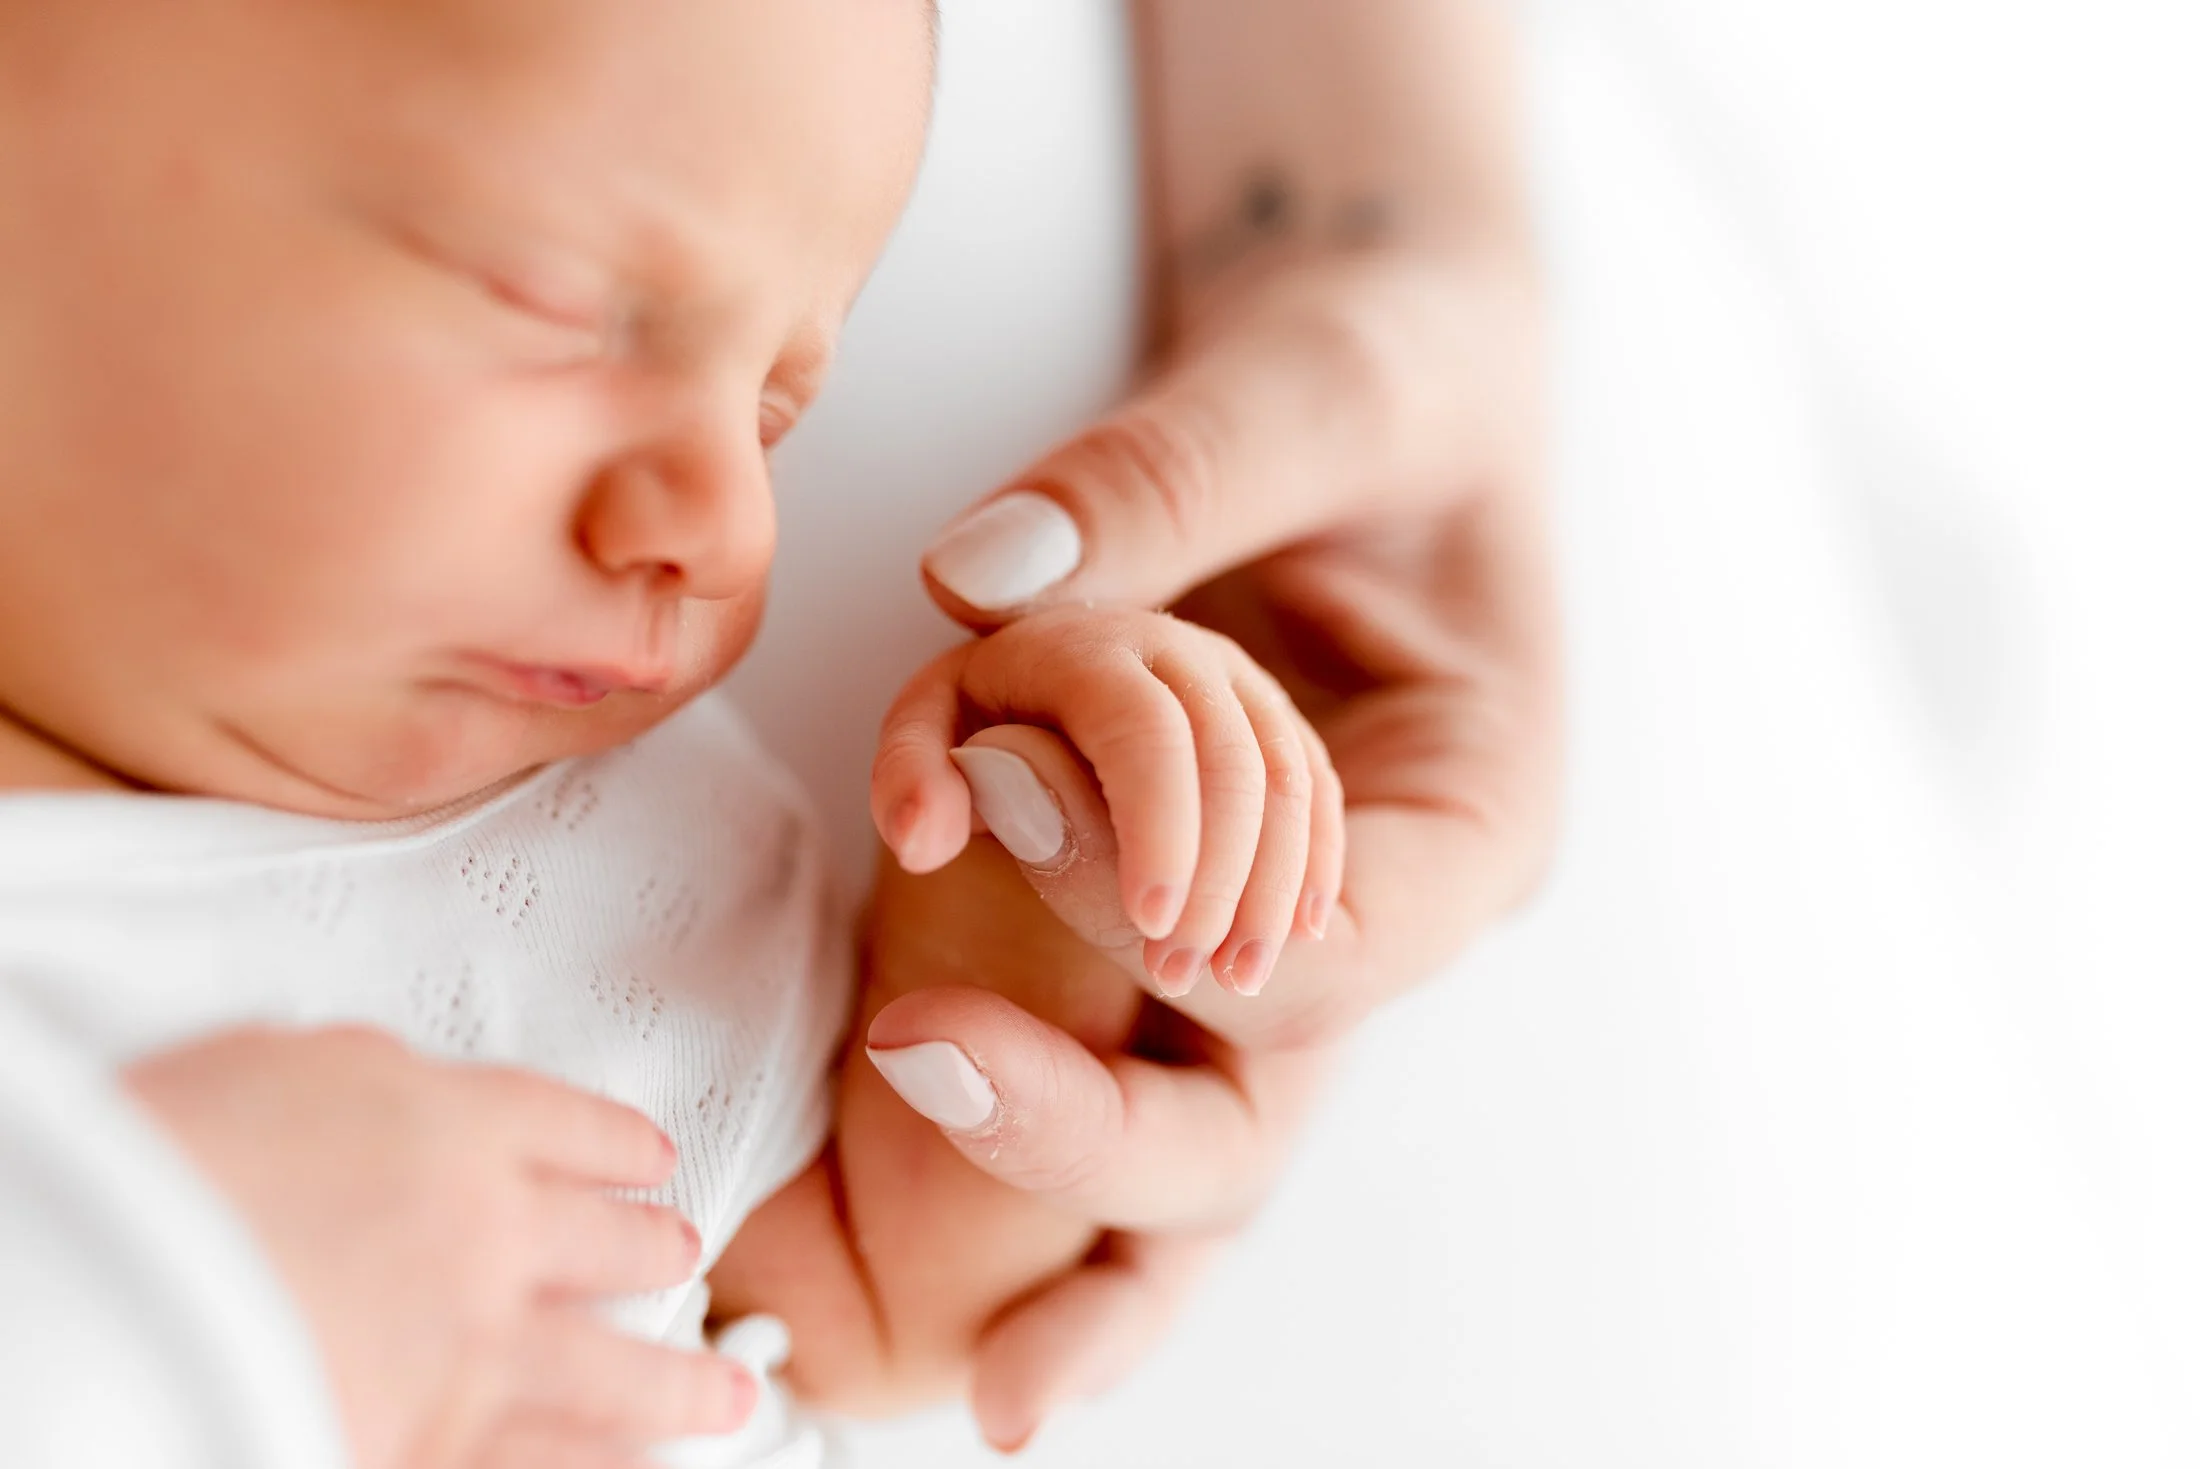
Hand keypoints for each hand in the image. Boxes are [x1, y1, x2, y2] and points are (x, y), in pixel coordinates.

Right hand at [127, 1027, 755, 1468]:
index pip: (570, 1126)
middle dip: (657, 1248)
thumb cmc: (160, 1165)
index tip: (651, 1155)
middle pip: (612, 1243)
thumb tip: (389, 1080)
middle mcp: (491, 1236)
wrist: (119, 1294)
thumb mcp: (268, 1068)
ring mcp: (475, 1354)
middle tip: (684, 1251)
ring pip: (617, 1376)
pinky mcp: (440, 1447)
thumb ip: (355, 1076)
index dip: (617, 1143)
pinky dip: (602, 1467)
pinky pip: (547, 1463)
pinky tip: (636, 1467)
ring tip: (730, 1394)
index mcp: (453, 1126)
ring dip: (682, 1387)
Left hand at [896, 241, 1559, 1443]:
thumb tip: (981, 587)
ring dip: (1081, 1251)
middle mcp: (1377, 909)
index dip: (1155, 902)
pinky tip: (949, 1283)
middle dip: (1099, 1143)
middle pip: (1263, 1101)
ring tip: (979, 1400)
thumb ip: (1166, 481)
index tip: (996, 796)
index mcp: (1473, 812)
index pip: (1324, 941)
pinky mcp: (1173, 911)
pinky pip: (1117, 1055)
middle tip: (919, 1080)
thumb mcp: (1313, 382)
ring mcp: (1275, 929)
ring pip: (1197, 1137)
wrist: (1375, 376)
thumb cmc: (1392, 377)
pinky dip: (1046, 1156)